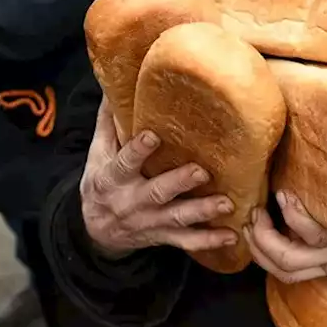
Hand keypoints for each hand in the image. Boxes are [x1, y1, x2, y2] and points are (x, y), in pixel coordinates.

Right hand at [79, 98, 237, 258]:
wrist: (96, 229)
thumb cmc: (102, 181)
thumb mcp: (98, 153)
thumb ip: (109, 122)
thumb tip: (113, 85)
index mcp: (114, 177)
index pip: (124, 163)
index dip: (137, 151)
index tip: (152, 136)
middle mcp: (132, 201)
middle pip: (157, 192)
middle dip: (179, 183)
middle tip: (202, 171)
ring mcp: (149, 221)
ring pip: (177, 218)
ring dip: (202, 212)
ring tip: (227, 204)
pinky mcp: (163, 236)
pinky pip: (187, 241)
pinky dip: (209, 241)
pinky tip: (231, 237)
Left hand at [246, 190, 326, 287]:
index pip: (309, 230)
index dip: (290, 212)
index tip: (281, 193)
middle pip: (286, 259)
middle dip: (261, 239)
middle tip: (253, 215)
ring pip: (288, 272)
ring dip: (262, 253)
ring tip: (252, 231)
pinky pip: (301, 273)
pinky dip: (281, 258)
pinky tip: (274, 241)